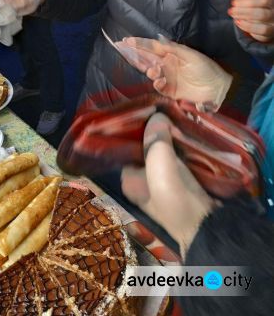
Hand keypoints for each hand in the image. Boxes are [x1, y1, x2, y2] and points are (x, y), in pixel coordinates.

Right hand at [119, 37, 231, 110]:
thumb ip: (172, 49)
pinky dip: (156, 83)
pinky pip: (158, 86)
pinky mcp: (171, 91)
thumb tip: (156, 40)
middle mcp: (168, 65)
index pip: (152, 47)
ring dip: (150, 71)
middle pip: (147, 59)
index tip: (126, 41)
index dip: (139, 44)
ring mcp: (168, 78)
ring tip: (155, 71)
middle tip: (123, 50)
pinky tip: (160, 81)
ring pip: (151, 73)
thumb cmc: (207, 68)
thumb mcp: (190, 55)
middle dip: (135, 55)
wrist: (219, 89)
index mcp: (172, 54)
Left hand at [121, 113, 214, 255]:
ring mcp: (167, 183)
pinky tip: (193, 135)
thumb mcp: (159, 164)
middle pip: (150, 148)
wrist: (209, 226)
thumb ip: (155, 138)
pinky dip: (189, 148)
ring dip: (176, 139)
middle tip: (170, 115)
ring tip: (183, 121)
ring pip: (169, 152)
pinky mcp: (188, 184)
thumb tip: (158, 116)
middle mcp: (145, 182)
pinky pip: (185, 159)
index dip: (138, 130)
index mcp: (130, 180)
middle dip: (160, 133)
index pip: (129, 147)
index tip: (150, 112)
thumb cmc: (175, 197)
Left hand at [224, 0, 273, 42]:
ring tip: (232, 12)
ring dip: (244, 13)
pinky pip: (262, 29)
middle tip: (232, 4)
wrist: (265, 21)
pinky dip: (248, 26)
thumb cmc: (255, 3)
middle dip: (244, 1)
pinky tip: (238, 21)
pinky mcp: (272, 29)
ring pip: (262, 14)